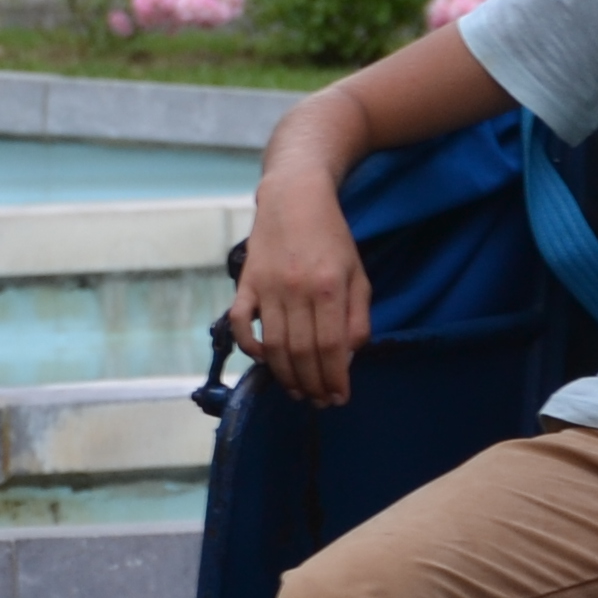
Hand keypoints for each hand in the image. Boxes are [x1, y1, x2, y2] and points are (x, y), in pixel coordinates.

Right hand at [228, 177, 372, 406]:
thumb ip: (357, 317)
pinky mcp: (246, 282)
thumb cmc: (332, 237)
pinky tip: (263, 360)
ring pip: (272, 345)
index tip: (339, 397)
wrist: (294, 196)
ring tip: (297, 390)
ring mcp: (267, 287)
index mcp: (329, 287)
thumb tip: (347, 357)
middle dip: (312, 385)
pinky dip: (249, 347)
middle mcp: (297, 289)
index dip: (335, 379)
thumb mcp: (357, 273)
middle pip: (302, 353)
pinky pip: (239, 323)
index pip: (331, 348)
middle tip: (318, 401)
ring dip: (285, 375)